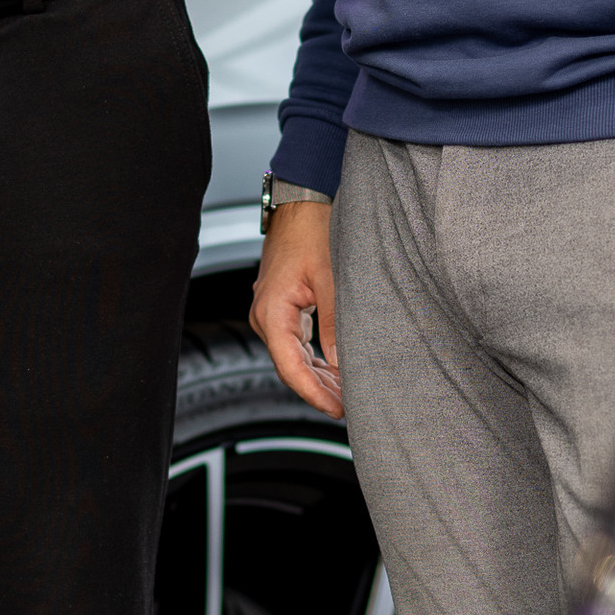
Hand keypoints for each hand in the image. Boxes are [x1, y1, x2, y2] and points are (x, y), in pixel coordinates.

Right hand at [251, 196, 339, 410]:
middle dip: (318, 390)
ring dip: (318, 376)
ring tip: (347, 393)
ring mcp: (271, 314)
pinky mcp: (281, 309)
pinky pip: (295, 343)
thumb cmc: (312, 233)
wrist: (301, 205)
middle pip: (290, 367)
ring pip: (293, 358)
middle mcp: (265, 317)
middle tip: (349, 407)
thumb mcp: (331, 279)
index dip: (313, 393)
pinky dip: (314, 359)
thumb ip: (336, 324)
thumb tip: (342, 364)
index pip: (290, 367)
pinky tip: (334, 371)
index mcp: (272, 312)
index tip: (335, 409)